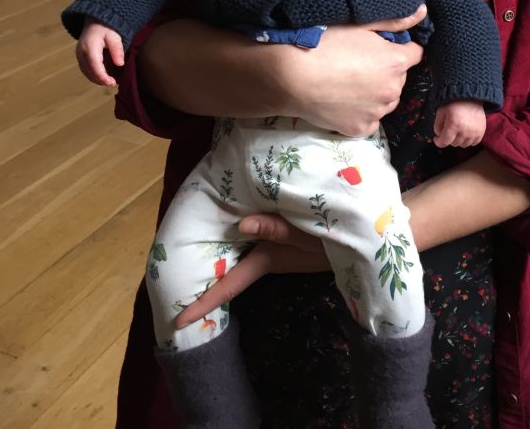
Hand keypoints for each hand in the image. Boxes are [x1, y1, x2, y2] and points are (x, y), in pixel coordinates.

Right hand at [75, 19, 123, 85]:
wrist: (95, 21)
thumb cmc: (106, 28)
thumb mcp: (115, 36)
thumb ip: (117, 49)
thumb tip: (120, 64)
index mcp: (89, 46)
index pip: (95, 66)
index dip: (103, 77)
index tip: (112, 83)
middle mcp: (81, 52)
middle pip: (89, 71)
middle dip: (101, 80)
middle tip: (113, 83)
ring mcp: (78, 55)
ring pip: (86, 72)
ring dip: (97, 79)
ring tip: (109, 81)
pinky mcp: (80, 57)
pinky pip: (85, 69)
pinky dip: (94, 75)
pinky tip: (103, 77)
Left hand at [174, 215, 327, 328]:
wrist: (361, 241)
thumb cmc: (335, 242)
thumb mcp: (310, 238)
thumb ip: (278, 230)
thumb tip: (242, 225)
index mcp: (265, 260)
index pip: (228, 286)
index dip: (202, 303)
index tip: (176, 320)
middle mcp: (263, 255)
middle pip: (226, 264)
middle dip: (200, 267)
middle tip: (168, 259)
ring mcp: (271, 247)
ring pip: (237, 246)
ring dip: (217, 244)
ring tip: (190, 228)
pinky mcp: (280, 235)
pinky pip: (252, 233)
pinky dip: (239, 226)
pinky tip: (232, 210)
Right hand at [279, 7, 426, 135]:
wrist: (291, 76)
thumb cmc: (324, 43)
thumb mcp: (359, 24)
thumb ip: (394, 20)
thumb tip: (422, 12)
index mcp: (396, 61)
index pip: (414, 54)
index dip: (397, 48)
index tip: (380, 46)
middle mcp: (393, 89)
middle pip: (398, 78)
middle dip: (386, 71)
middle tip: (358, 63)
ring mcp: (376, 112)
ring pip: (385, 100)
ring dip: (375, 93)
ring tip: (348, 83)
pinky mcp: (360, 129)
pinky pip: (369, 120)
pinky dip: (360, 112)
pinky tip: (342, 100)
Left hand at [433, 100, 486, 148]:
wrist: (471, 96)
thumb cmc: (455, 102)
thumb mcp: (441, 111)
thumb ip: (437, 125)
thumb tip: (439, 135)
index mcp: (453, 125)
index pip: (444, 142)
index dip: (438, 142)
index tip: (437, 139)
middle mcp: (465, 131)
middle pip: (454, 144)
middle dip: (449, 138)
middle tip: (449, 129)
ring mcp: (474, 133)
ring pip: (463, 145)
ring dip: (459, 140)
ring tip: (458, 130)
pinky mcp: (481, 132)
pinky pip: (473, 143)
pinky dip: (468, 140)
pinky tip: (466, 132)